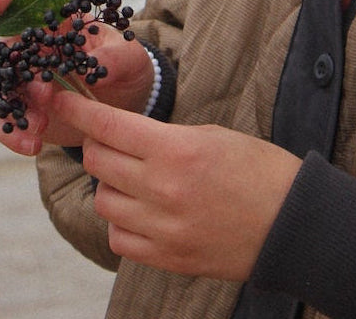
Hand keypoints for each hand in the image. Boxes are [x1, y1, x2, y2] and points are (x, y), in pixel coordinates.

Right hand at [0, 0, 154, 156]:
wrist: (126, 108)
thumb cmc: (126, 70)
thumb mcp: (131, 59)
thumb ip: (117, 58)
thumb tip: (98, 65)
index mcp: (55, 24)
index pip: (23, 2)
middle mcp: (33, 49)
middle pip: (5, 51)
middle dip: (15, 71)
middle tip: (44, 92)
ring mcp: (25, 81)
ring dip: (13, 106)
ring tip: (42, 124)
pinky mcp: (24, 110)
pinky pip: (2, 121)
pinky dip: (12, 134)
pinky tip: (33, 145)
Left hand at [54, 89, 301, 280]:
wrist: (295, 224)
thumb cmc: (260, 170)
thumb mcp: (211, 135)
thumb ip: (164, 137)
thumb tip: (125, 136)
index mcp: (176, 150)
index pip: (107, 126)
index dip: (78, 109)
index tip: (59, 97)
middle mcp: (163, 190)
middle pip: (99, 162)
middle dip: (97, 145)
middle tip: (111, 139)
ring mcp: (163, 229)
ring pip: (104, 201)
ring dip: (111, 184)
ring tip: (136, 178)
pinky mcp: (168, 259)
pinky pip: (120, 238)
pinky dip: (123, 222)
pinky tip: (143, 211)